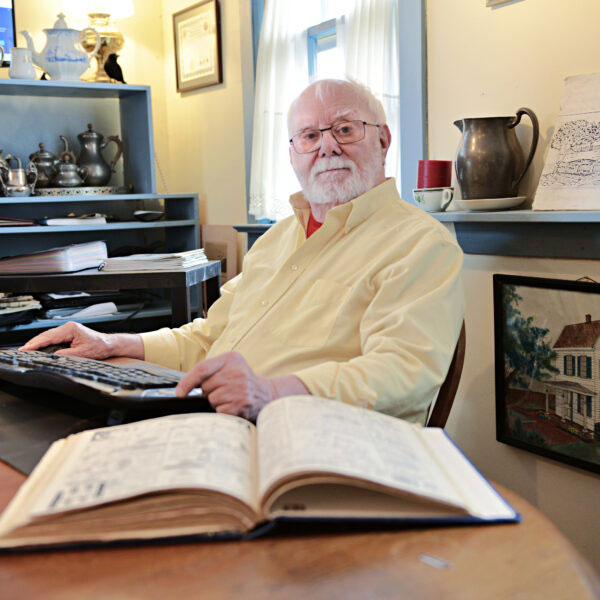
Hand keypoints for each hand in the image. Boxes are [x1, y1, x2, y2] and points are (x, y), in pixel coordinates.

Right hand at [19, 321, 143, 360]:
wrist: (108, 344)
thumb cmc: (99, 347)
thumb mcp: (82, 353)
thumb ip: (66, 354)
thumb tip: (53, 356)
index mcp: (71, 329)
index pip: (49, 337)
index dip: (37, 344)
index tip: (27, 349)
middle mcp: (68, 327)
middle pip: (46, 335)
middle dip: (34, 342)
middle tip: (22, 350)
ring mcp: (68, 329)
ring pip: (48, 336)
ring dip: (38, 342)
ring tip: (27, 349)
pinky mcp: (68, 334)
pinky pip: (53, 337)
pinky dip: (45, 342)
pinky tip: (39, 347)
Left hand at [175, 352, 276, 419]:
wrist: (267, 394)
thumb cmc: (242, 381)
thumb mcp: (229, 367)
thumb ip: (208, 372)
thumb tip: (182, 389)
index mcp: (231, 358)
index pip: (201, 369)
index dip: (187, 382)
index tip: (179, 393)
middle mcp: (237, 371)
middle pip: (205, 386)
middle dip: (209, 392)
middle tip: (225, 390)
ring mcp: (240, 388)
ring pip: (212, 400)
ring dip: (217, 402)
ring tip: (231, 398)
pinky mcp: (242, 404)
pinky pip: (219, 411)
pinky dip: (223, 412)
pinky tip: (234, 406)